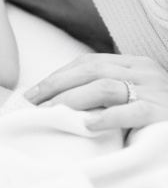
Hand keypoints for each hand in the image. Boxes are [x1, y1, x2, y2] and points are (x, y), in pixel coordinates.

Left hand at [24, 54, 167, 129]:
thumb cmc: (163, 108)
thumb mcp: (137, 91)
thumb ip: (111, 88)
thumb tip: (67, 97)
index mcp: (134, 63)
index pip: (88, 62)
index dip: (59, 75)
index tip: (35, 90)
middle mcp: (142, 71)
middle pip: (89, 71)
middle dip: (56, 85)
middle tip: (32, 102)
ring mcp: (153, 90)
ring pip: (103, 87)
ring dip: (71, 100)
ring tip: (50, 112)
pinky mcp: (162, 111)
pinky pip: (131, 111)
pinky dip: (107, 117)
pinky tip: (87, 125)